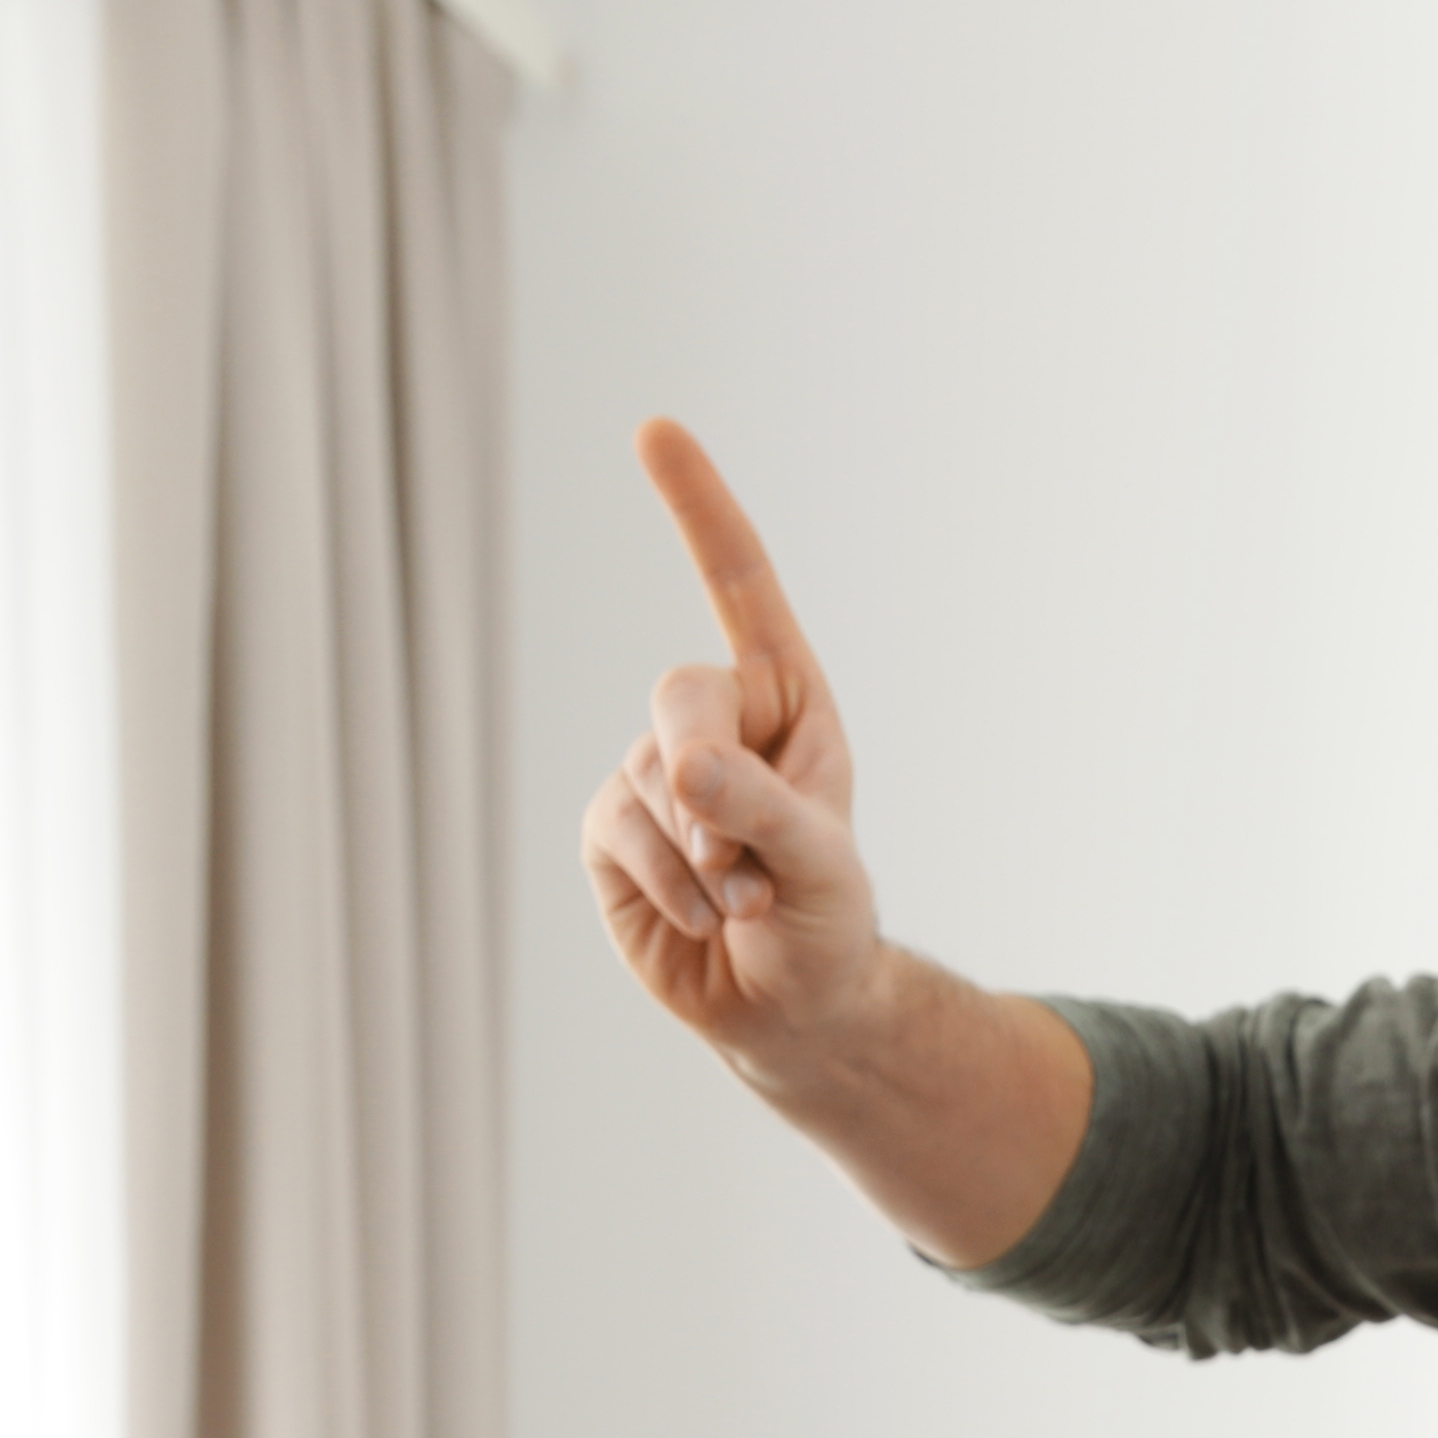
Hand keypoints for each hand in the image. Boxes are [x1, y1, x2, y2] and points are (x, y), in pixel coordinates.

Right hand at [581, 420, 884, 1070]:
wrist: (792, 1009)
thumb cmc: (827, 921)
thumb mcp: (819, 863)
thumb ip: (759, 805)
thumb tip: (680, 768)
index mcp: (783, 696)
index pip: (737, 584)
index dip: (698, 509)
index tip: (653, 429)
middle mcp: (714, 719)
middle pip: (681, 695)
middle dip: (712, 780)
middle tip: (748, 860)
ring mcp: (654, 772)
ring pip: (650, 780)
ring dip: (704, 862)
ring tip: (746, 902)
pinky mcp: (611, 831)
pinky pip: (619, 833)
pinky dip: (667, 884)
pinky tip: (703, 916)